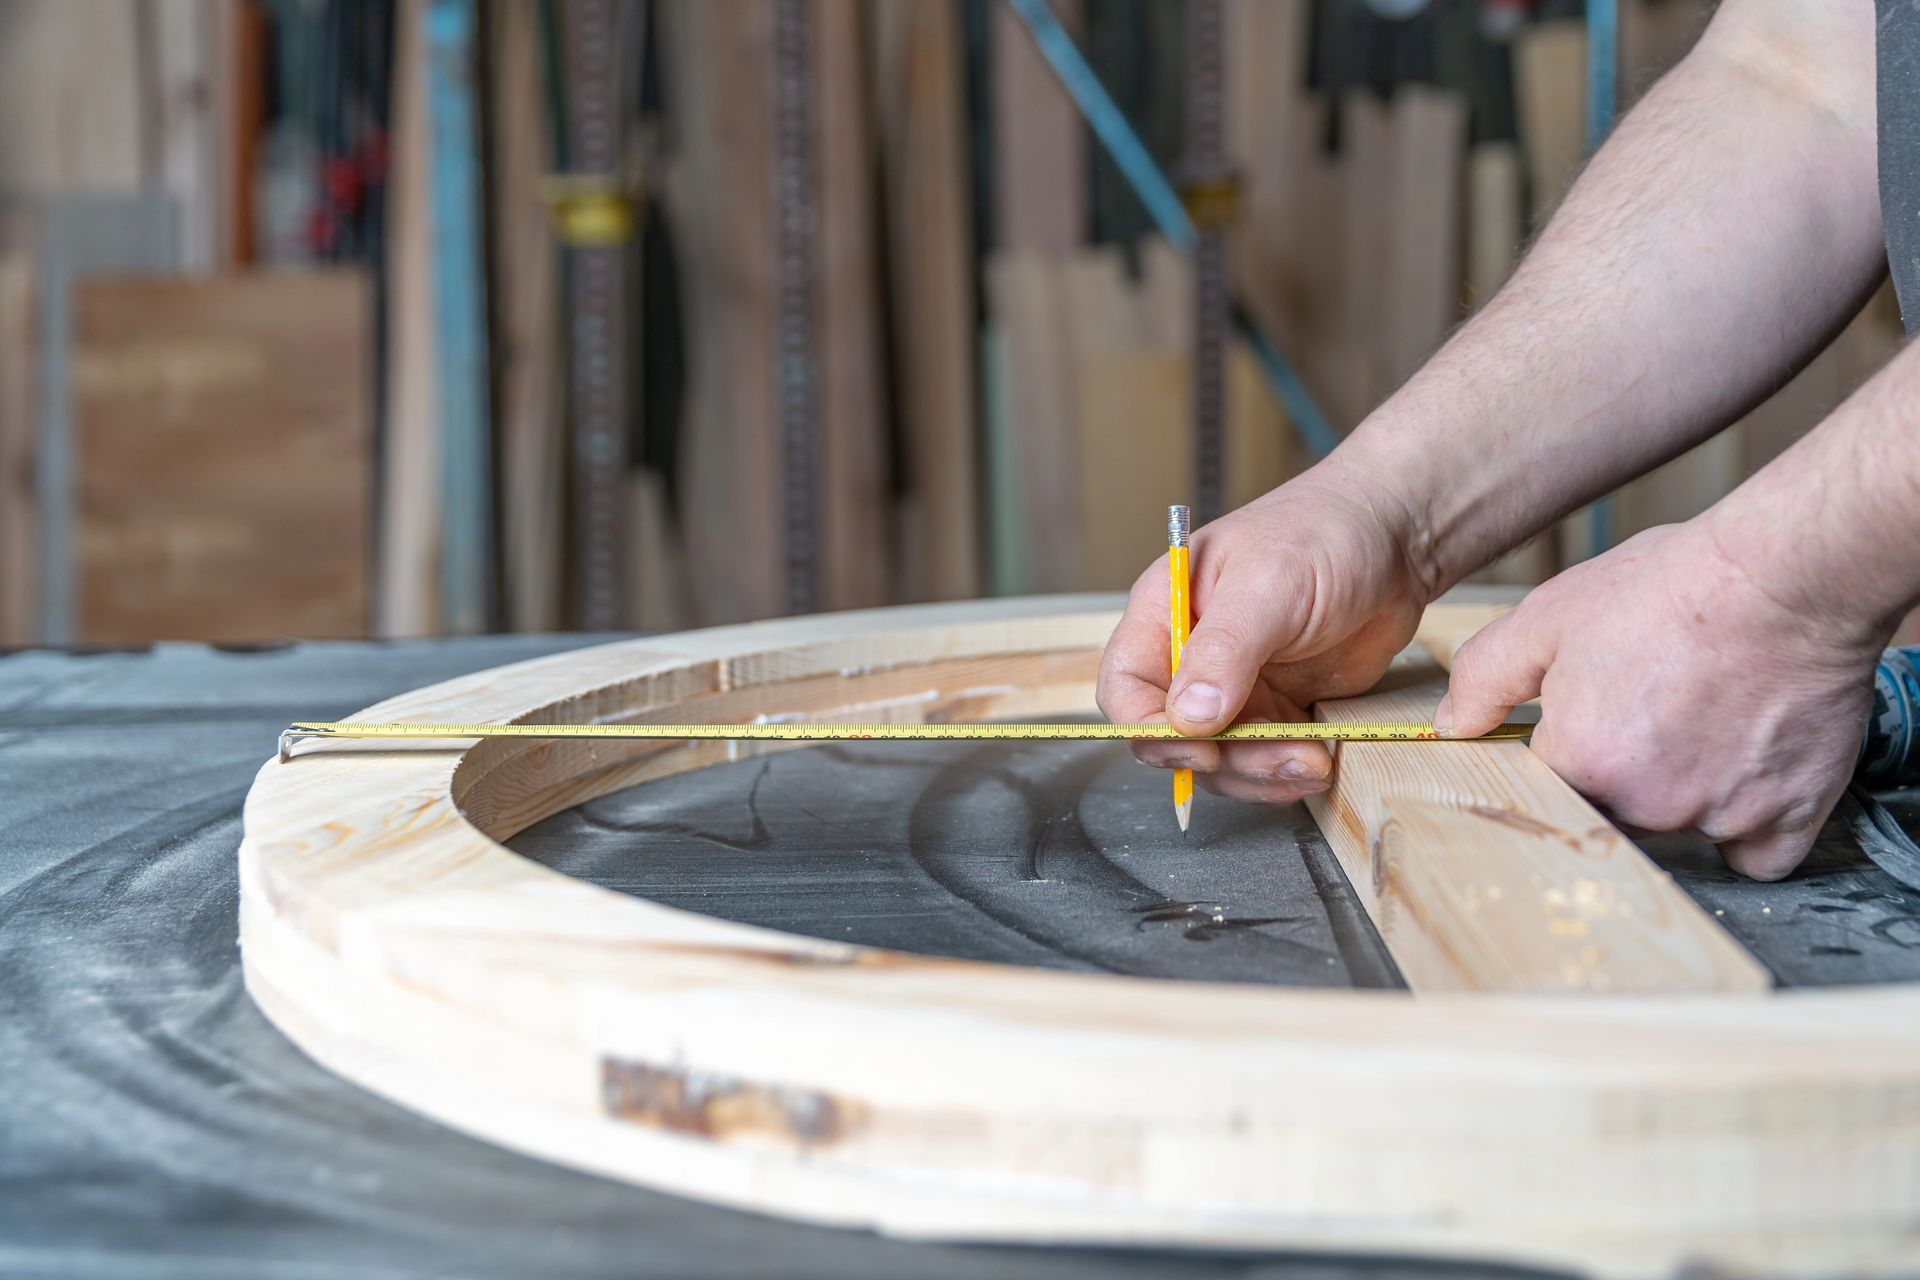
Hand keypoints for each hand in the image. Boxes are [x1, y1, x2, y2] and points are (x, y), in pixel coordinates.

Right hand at [1095, 464, 1432, 803]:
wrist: (1396, 538)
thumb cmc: (1324, 534)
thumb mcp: (1270, 584)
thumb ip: (1225, 649)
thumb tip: (1187, 717)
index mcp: (1164, 613)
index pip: (1125, 686)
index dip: (1149, 727)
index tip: (1201, 745)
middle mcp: (1189, 656)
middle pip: (1170, 736)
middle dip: (1221, 759)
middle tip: (1279, 757)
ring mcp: (1233, 688)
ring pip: (1217, 758)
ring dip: (1260, 773)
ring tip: (1313, 761)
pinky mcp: (1274, 709)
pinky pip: (1261, 760)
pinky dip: (1285, 772)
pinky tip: (1320, 759)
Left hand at [1438, 520, 1884, 879]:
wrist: (1785, 574)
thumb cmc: (1670, 588)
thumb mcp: (1548, 616)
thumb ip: (1485, 677)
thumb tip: (1452, 726)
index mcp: (1581, 763)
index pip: (1550, 783)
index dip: (1567, 744)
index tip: (1595, 711)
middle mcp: (1647, 804)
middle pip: (1616, 809)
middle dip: (1624, 770)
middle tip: (1654, 704)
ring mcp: (1721, 816)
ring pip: (1683, 826)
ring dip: (1686, 789)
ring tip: (1705, 715)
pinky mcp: (1788, 817)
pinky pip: (1756, 851)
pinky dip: (1750, 822)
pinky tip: (1745, 769)